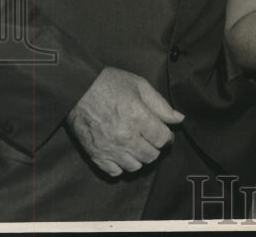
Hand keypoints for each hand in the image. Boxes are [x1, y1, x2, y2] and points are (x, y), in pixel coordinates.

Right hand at [66, 67, 184, 176]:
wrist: (77, 88)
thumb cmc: (110, 83)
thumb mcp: (140, 85)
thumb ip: (160, 105)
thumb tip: (179, 119)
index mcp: (138, 117)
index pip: (162, 139)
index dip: (167, 137)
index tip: (164, 133)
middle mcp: (125, 137)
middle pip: (151, 156)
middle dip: (155, 147)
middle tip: (150, 138)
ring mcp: (109, 148)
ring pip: (135, 167)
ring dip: (140, 158)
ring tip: (137, 146)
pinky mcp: (95, 155)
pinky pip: (115, 172)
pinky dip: (121, 166)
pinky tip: (122, 153)